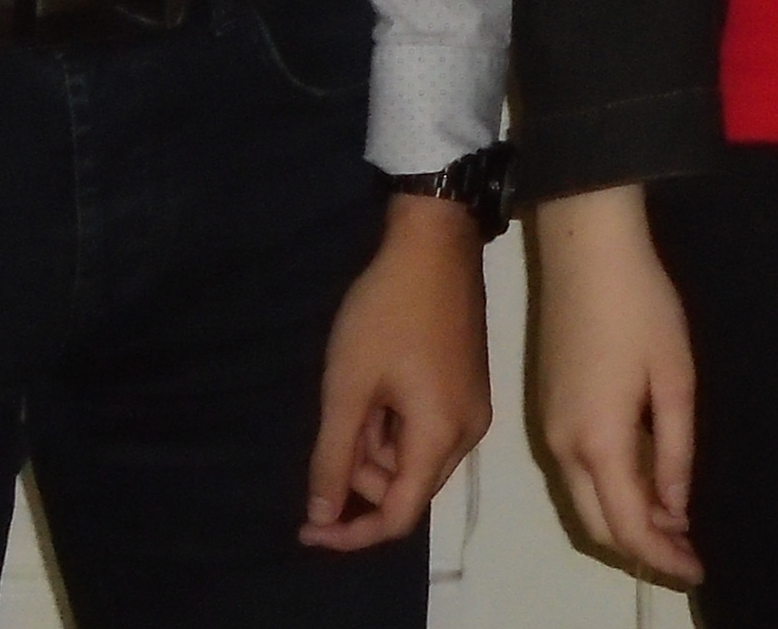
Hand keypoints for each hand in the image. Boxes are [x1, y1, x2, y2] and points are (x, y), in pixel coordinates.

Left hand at [300, 196, 490, 550]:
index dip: (351, 533)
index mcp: (440, 436)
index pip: (398, 515)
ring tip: (352, 398)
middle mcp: (467, 433)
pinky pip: (426, 432)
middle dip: (360, 480)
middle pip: (408, 489)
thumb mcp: (348, 387)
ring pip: (414, 460)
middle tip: (328, 435)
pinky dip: (393, 428)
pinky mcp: (468, 389)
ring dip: (374, 449)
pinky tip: (375, 390)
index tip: (306, 528)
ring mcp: (472, 409)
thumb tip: (322, 517)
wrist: (434, 244)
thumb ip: (332, 458)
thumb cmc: (387, 314)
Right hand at [528, 185, 701, 584]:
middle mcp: (563, 446)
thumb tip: (676, 507)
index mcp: (597, 441)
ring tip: (675, 525)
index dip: (663, 555)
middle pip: (599, 524)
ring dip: (626, 521)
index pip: (628, 525)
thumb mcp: (674, 378)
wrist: (585, 248)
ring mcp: (549, 427)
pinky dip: (610, 491)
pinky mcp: (548, 407)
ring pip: (585, 500)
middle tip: (689, 555)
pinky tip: (646, 482)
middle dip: (642, 549)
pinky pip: (578, 472)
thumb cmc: (640, 306)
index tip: (699, 568)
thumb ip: (674, 449)